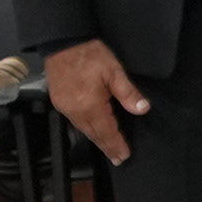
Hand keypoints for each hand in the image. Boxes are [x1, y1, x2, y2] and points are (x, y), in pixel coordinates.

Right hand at [48, 38, 148, 164]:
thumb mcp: (115, 71)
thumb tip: (143, 110)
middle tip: (117, 159)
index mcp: (90, 106)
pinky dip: (86, 129)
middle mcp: (75, 111)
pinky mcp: (58, 101)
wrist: (62, 42)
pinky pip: (75, 122)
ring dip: (96, 140)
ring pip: (83, 129)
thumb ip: (128, 93)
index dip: (116, 144)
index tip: (124, 156)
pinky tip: (93, 131)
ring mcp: (64, 107)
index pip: (106, 131)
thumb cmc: (91, 55)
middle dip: (107, 147)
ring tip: (108, 149)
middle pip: (94, 134)